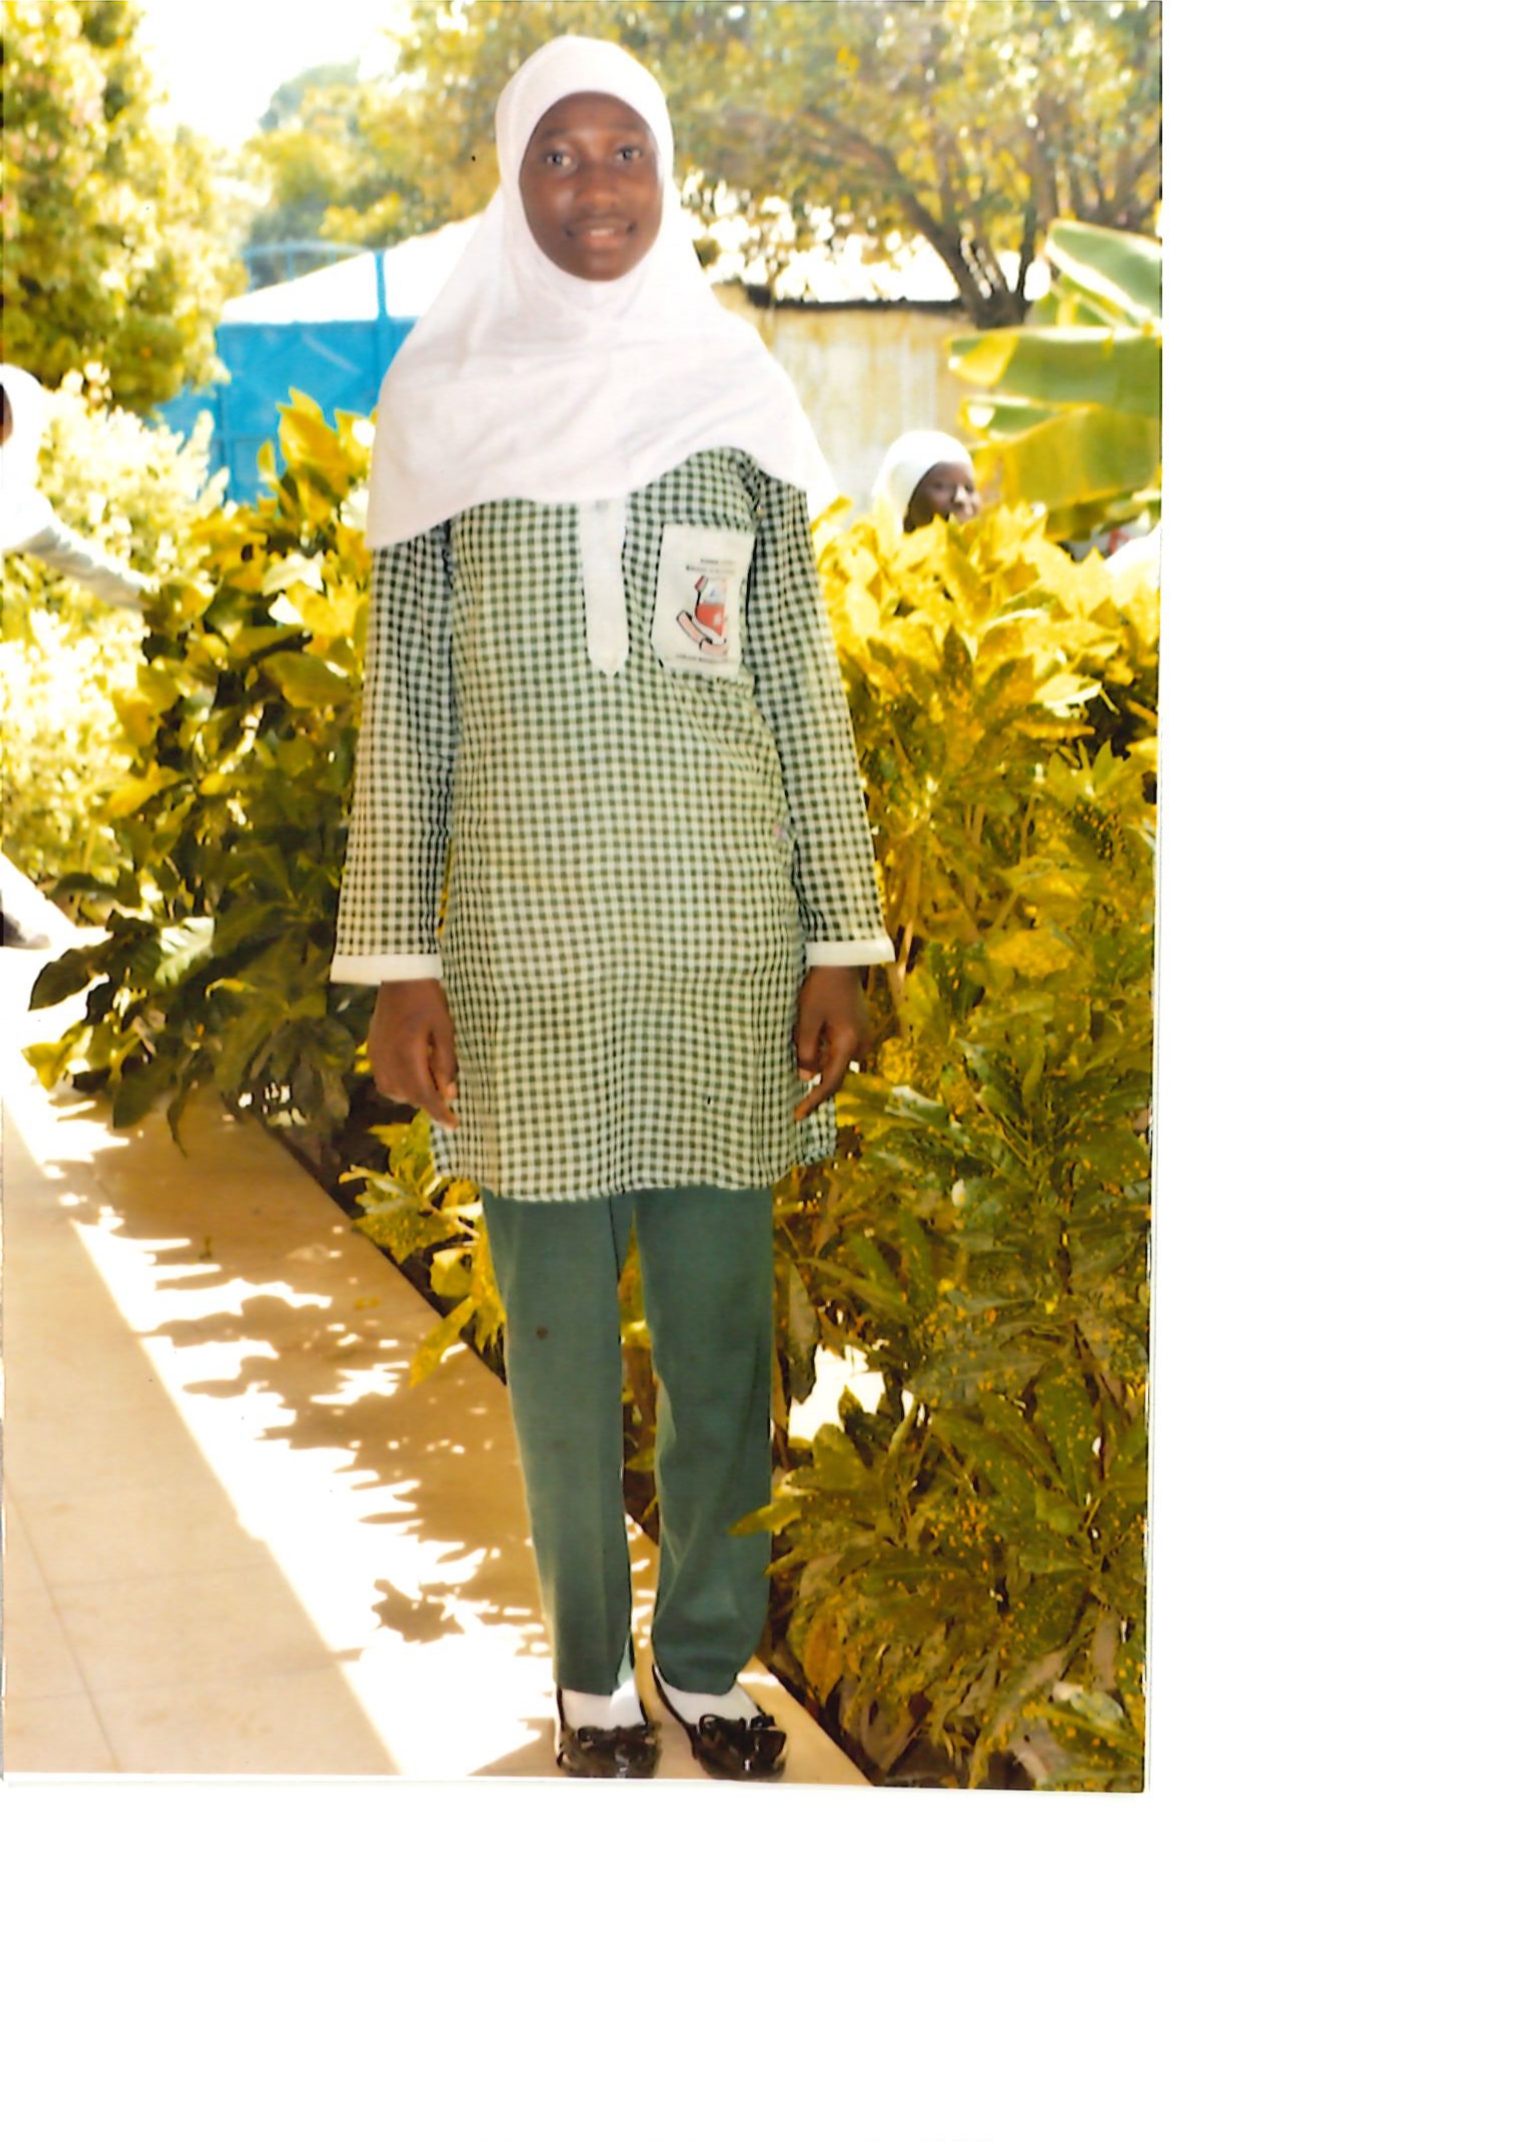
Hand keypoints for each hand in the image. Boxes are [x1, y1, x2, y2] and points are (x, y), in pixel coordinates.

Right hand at [367, 979, 458, 1128]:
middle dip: (429, 1102)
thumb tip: (450, 1095)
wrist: (399, 976)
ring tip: (431, 1082)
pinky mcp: (372, 1050)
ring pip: (394, 1092)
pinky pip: (384, 1080)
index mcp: (407, 1056)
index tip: (454, 1126)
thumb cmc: (428, 1000)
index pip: (425, 1095)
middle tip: (449, 1095)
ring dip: (413, 1095)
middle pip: (409, 1097)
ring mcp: (376, 1056)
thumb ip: (446, 1064)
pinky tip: (413, 1074)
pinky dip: (399, 1085)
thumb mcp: (445, 1030)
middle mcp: (388, 1061)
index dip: (440, 1113)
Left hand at [793, 966, 869, 1121]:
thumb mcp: (807, 1019)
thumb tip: (805, 1077)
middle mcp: (860, 1045)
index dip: (812, 1101)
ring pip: (834, 1060)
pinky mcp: (857, 1030)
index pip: (830, 1082)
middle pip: (833, 1073)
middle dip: (812, 1074)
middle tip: (792, 1064)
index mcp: (848, 1044)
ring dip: (816, 1058)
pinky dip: (822, 1048)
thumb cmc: (821, 987)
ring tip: (802, 1034)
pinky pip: (838, 1049)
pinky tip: (811, 1031)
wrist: (840, 962)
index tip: (797, 1115)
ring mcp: (861, 1038)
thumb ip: (806, 1050)